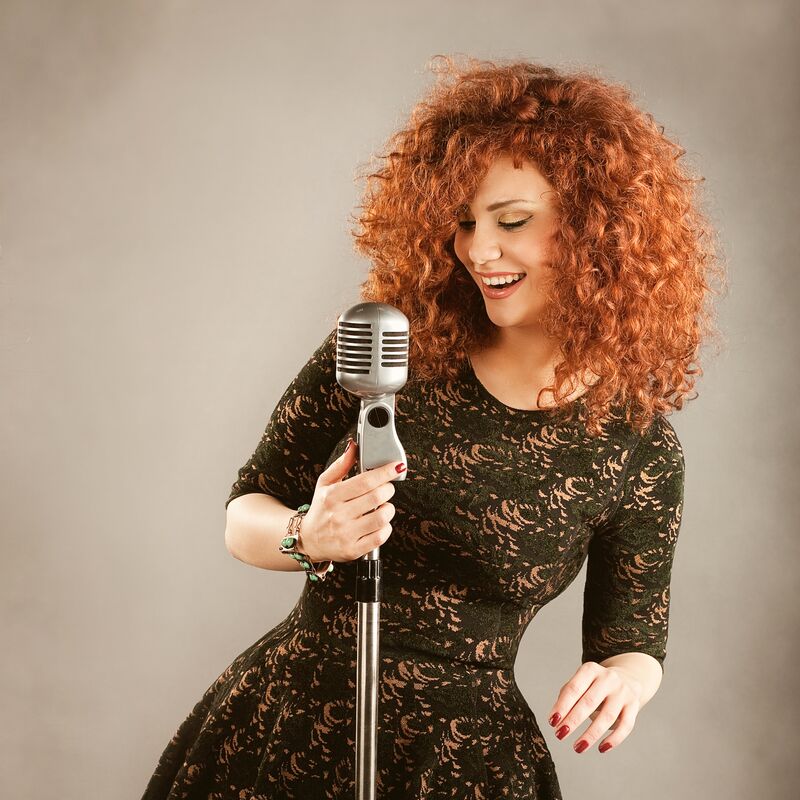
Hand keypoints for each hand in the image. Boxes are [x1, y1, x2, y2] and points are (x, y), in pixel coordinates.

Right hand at [299, 439, 405, 562]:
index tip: (396, 467)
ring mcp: (346, 534)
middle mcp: (338, 515)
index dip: (385, 472)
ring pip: (381, 518)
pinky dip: (386, 527)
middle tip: (387, 488)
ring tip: (383, 506)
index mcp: (332, 496)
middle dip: (388, 489)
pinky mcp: (353, 550)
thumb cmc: (321, 509)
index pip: (365, 481)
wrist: (308, 540)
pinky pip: (380, 537)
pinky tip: (379, 523)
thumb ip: (341, 464)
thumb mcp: (325, 484)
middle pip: (376, 497)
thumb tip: (354, 446)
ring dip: (389, 509)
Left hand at [547, 661, 642, 754]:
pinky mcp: (634, 705)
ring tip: (578, 747)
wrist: (628, 677)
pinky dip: (614, 739)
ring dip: (591, 734)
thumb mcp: (582, 681)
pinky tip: (602, 748)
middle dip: (573, 720)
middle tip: (560, 735)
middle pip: (589, 702)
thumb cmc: (595, 684)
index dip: (562, 706)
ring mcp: (623, 692)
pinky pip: (626, 725)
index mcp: (590, 670)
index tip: (552, 722)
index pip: (574, 688)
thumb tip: (557, 717)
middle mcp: (608, 678)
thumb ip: (568, 695)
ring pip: (607, 716)